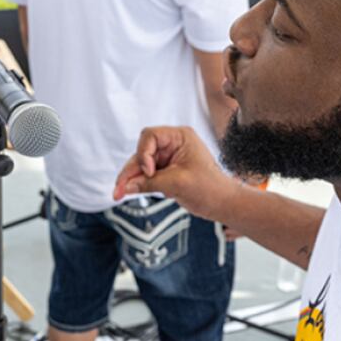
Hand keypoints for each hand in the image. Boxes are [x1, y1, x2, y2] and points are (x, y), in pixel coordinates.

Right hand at [113, 126, 235, 218]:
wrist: (223, 204)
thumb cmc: (209, 188)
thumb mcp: (177, 183)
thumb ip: (149, 183)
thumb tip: (126, 186)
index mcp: (180, 137)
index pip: (150, 136)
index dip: (144, 153)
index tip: (149, 172)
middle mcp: (173, 144)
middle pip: (142, 152)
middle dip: (130, 170)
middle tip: (118, 189)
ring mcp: (169, 157)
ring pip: (141, 165)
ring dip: (130, 179)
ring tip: (118, 194)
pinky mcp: (166, 171)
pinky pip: (146, 175)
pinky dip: (138, 183)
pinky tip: (128, 192)